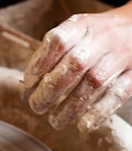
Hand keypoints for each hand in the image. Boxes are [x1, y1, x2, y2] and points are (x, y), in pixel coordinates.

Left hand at [20, 3, 131, 130]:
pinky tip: (84, 125)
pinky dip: (99, 112)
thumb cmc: (98, 34)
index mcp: (82, 25)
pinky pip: (117, 94)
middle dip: (52, 89)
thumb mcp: (76, 30)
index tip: (29, 81)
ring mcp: (120, 56)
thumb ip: (55, 51)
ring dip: (71, 106)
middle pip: (75, 64)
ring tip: (55, 121)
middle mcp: (102, 38)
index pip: (58, 40)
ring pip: (94, 82)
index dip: (41, 61)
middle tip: (36, 106)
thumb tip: (29, 82)